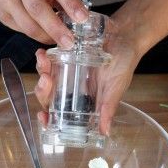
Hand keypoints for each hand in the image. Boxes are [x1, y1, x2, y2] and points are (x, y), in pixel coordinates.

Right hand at [0, 0, 88, 46]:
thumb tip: (78, 17)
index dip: (71, 3)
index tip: (83, 18)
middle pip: (38, 9)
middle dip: (56, 28)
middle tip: (70, 42)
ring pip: (28, 24)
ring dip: (46, 37)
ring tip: (59, 42)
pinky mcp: (1, 13)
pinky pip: (21, 29)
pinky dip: (35, 35)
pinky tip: (45, 36)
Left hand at [33, 18, 142, 135]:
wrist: (126, 35)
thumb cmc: (124, 63)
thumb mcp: (116, 87)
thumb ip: (108, 108)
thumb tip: (105, 132)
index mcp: (83, 102)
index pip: (61, 115)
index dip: (49, 118)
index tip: (42, 116)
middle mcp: (72, 89)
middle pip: (49, 96)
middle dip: (43, 91)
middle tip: (46, 79)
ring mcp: (67, 72)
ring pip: (46, 78)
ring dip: (41, 71)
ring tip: (44, 61)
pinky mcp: (65, 55)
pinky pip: (50, 59)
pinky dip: (44, 58)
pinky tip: (43, 53)